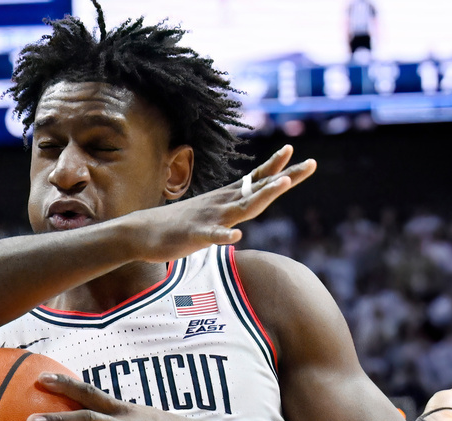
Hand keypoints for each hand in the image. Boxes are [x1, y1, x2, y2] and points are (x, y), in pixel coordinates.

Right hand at [132, 145, 315, 262]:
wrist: (140, 232)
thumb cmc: (177, 224)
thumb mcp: (209, 214)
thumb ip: (229, 209)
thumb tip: (246, 202)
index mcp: (226, 199)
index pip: (256, 180)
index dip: (276, 167)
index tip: (294, 151)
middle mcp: (221, 204)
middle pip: (259, 190)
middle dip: (285, 177)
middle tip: (311, 163)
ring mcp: (209, 218)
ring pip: (241, 208)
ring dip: (261, 196)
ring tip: (282, 185)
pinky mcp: (194, 236)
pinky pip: (211, 236)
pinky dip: (223, 236)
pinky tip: (235, 236)